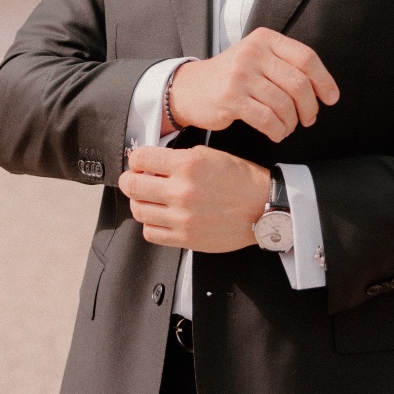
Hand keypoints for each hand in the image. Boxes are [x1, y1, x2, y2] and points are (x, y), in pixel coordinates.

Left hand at [119, 144, 270, 251]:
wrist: (264, 208)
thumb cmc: (241, 179)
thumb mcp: (210, 155)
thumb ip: (178, 157)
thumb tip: (151, 161)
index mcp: (188, 165)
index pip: (140, 158)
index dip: (136, 159)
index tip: (139, 162)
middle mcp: (182, 191)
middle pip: (132, 186)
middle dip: (129, 180)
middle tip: (134, 180)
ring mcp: (182, 218)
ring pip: (138, 210)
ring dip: (140, 202)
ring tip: (150, 199)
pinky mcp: (185, 238)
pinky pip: (151, 233)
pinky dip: (151, 224)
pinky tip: (161, 216)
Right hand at [167, 28, 338, 142]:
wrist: (190, 88)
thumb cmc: (230, 77)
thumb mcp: (255, 57)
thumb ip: (284, 64)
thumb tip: (321, 87)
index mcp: (264, 39)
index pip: (306, 58)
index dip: (324, 80)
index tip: (331, 98)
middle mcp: (253, 53)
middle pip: (299, 83)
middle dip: (309, 107)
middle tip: (308, 118)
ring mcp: (241, 74)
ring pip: (284, 103)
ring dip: (292, 122)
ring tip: (287, 127)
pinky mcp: (231, 97)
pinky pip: (267, 119)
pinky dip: (277, 130)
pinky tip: (275, 132)